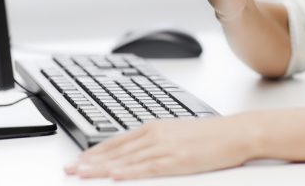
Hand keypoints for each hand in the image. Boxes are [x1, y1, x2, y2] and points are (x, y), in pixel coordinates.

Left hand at [64, 115, 254, 179]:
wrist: (236, 132)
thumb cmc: (211, 135)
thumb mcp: (178, 133)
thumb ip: (156, 141)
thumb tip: (136, 152)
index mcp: (155, 127)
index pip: (117, 142)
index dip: (94, 152)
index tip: (78, 161)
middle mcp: (155, 135)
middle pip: (116, 150)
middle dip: (90, 161)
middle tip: (69, 170)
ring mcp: (165, 147)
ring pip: (126, 160)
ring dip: (101, 168)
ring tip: (81, 174)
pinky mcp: (177, 160)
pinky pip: (147, 168)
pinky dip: (129, 172)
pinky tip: (114, 176)